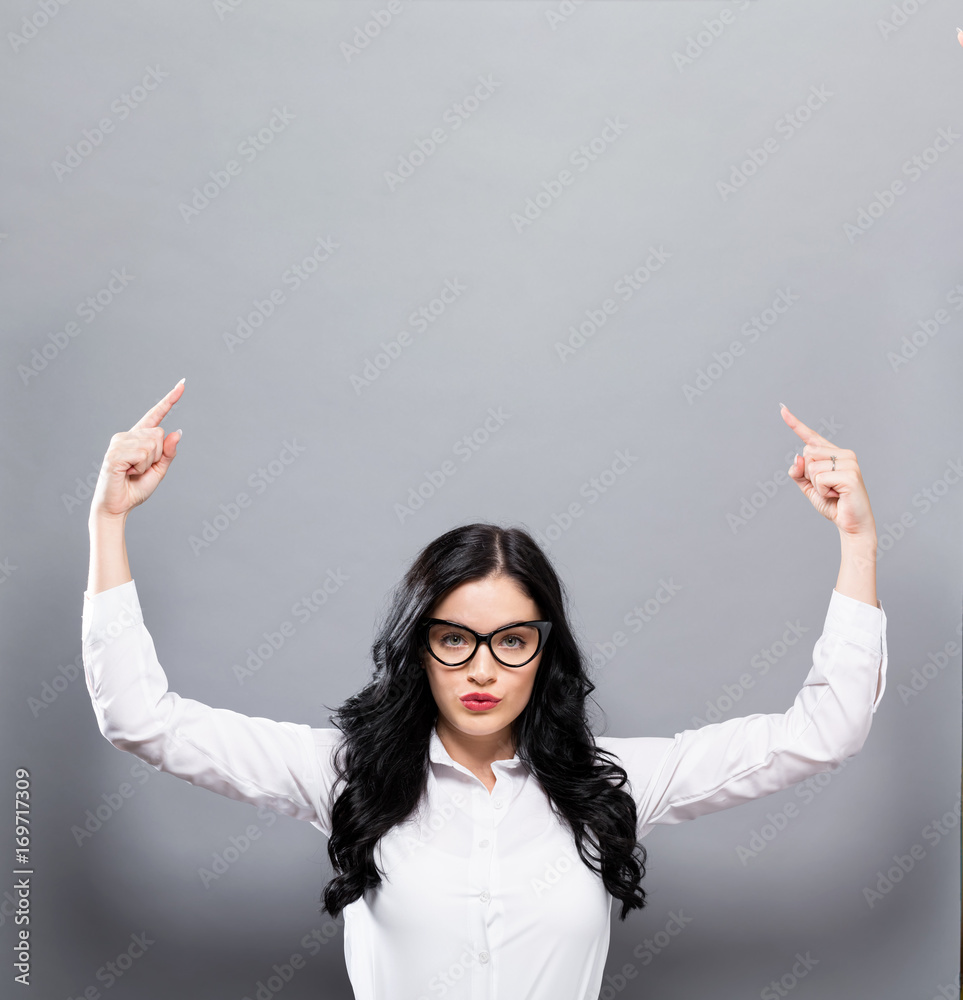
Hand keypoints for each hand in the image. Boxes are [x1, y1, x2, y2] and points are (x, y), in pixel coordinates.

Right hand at [89, 380, 184, 520]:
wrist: (118, 506)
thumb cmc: (136, 488)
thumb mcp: (159, 470)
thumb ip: (169, 453)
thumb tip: (178, 431)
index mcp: (138, 438)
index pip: (156, 415)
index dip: (170, 399)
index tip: (183, 384)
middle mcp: (127, 435)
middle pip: (159, 434)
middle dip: (158, 455)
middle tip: (140, 469)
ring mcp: (119, 443)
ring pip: (152, 444)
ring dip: (148, 463)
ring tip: (132, 472)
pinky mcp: (114, 453)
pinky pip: (142, 454)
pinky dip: (140, 468)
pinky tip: (127, 473)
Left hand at [780, 404, 875, 537]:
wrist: (851, 524)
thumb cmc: (832, 504)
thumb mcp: (808, 487)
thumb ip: (799, 472)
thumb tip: (797, 458)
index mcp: (834, 454)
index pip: (811, 436)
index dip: (795, 423)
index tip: (782, 408)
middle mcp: (844, 453)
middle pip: (806, 453)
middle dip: (808, 474)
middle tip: (826, 488)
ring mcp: (849, 462)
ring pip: (811, 466)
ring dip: (816, 485)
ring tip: (833, 492)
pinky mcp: (851, 474)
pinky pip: (819, 478)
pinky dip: (822, 490)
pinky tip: (837, 495)